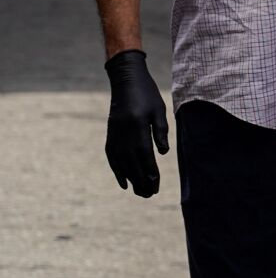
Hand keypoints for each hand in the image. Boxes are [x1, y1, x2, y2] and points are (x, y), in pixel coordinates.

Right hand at [104, 50, 168, 196]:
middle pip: (132, 163)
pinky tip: (124, 183)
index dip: (149, 171)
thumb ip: (161, 132)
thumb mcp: (158, 110)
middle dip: (141, 180)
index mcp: (137, 128)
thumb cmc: (146, 94)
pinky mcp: (110, 136)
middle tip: (149, 195)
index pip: (144, 155)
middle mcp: (123, 135)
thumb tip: (163, 153)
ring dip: (130, 179)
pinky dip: (117, 171)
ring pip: (122, 164)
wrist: (125, 82)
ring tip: (139, 193)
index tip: (155, 184)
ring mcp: (114, 137)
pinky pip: (112, 158)